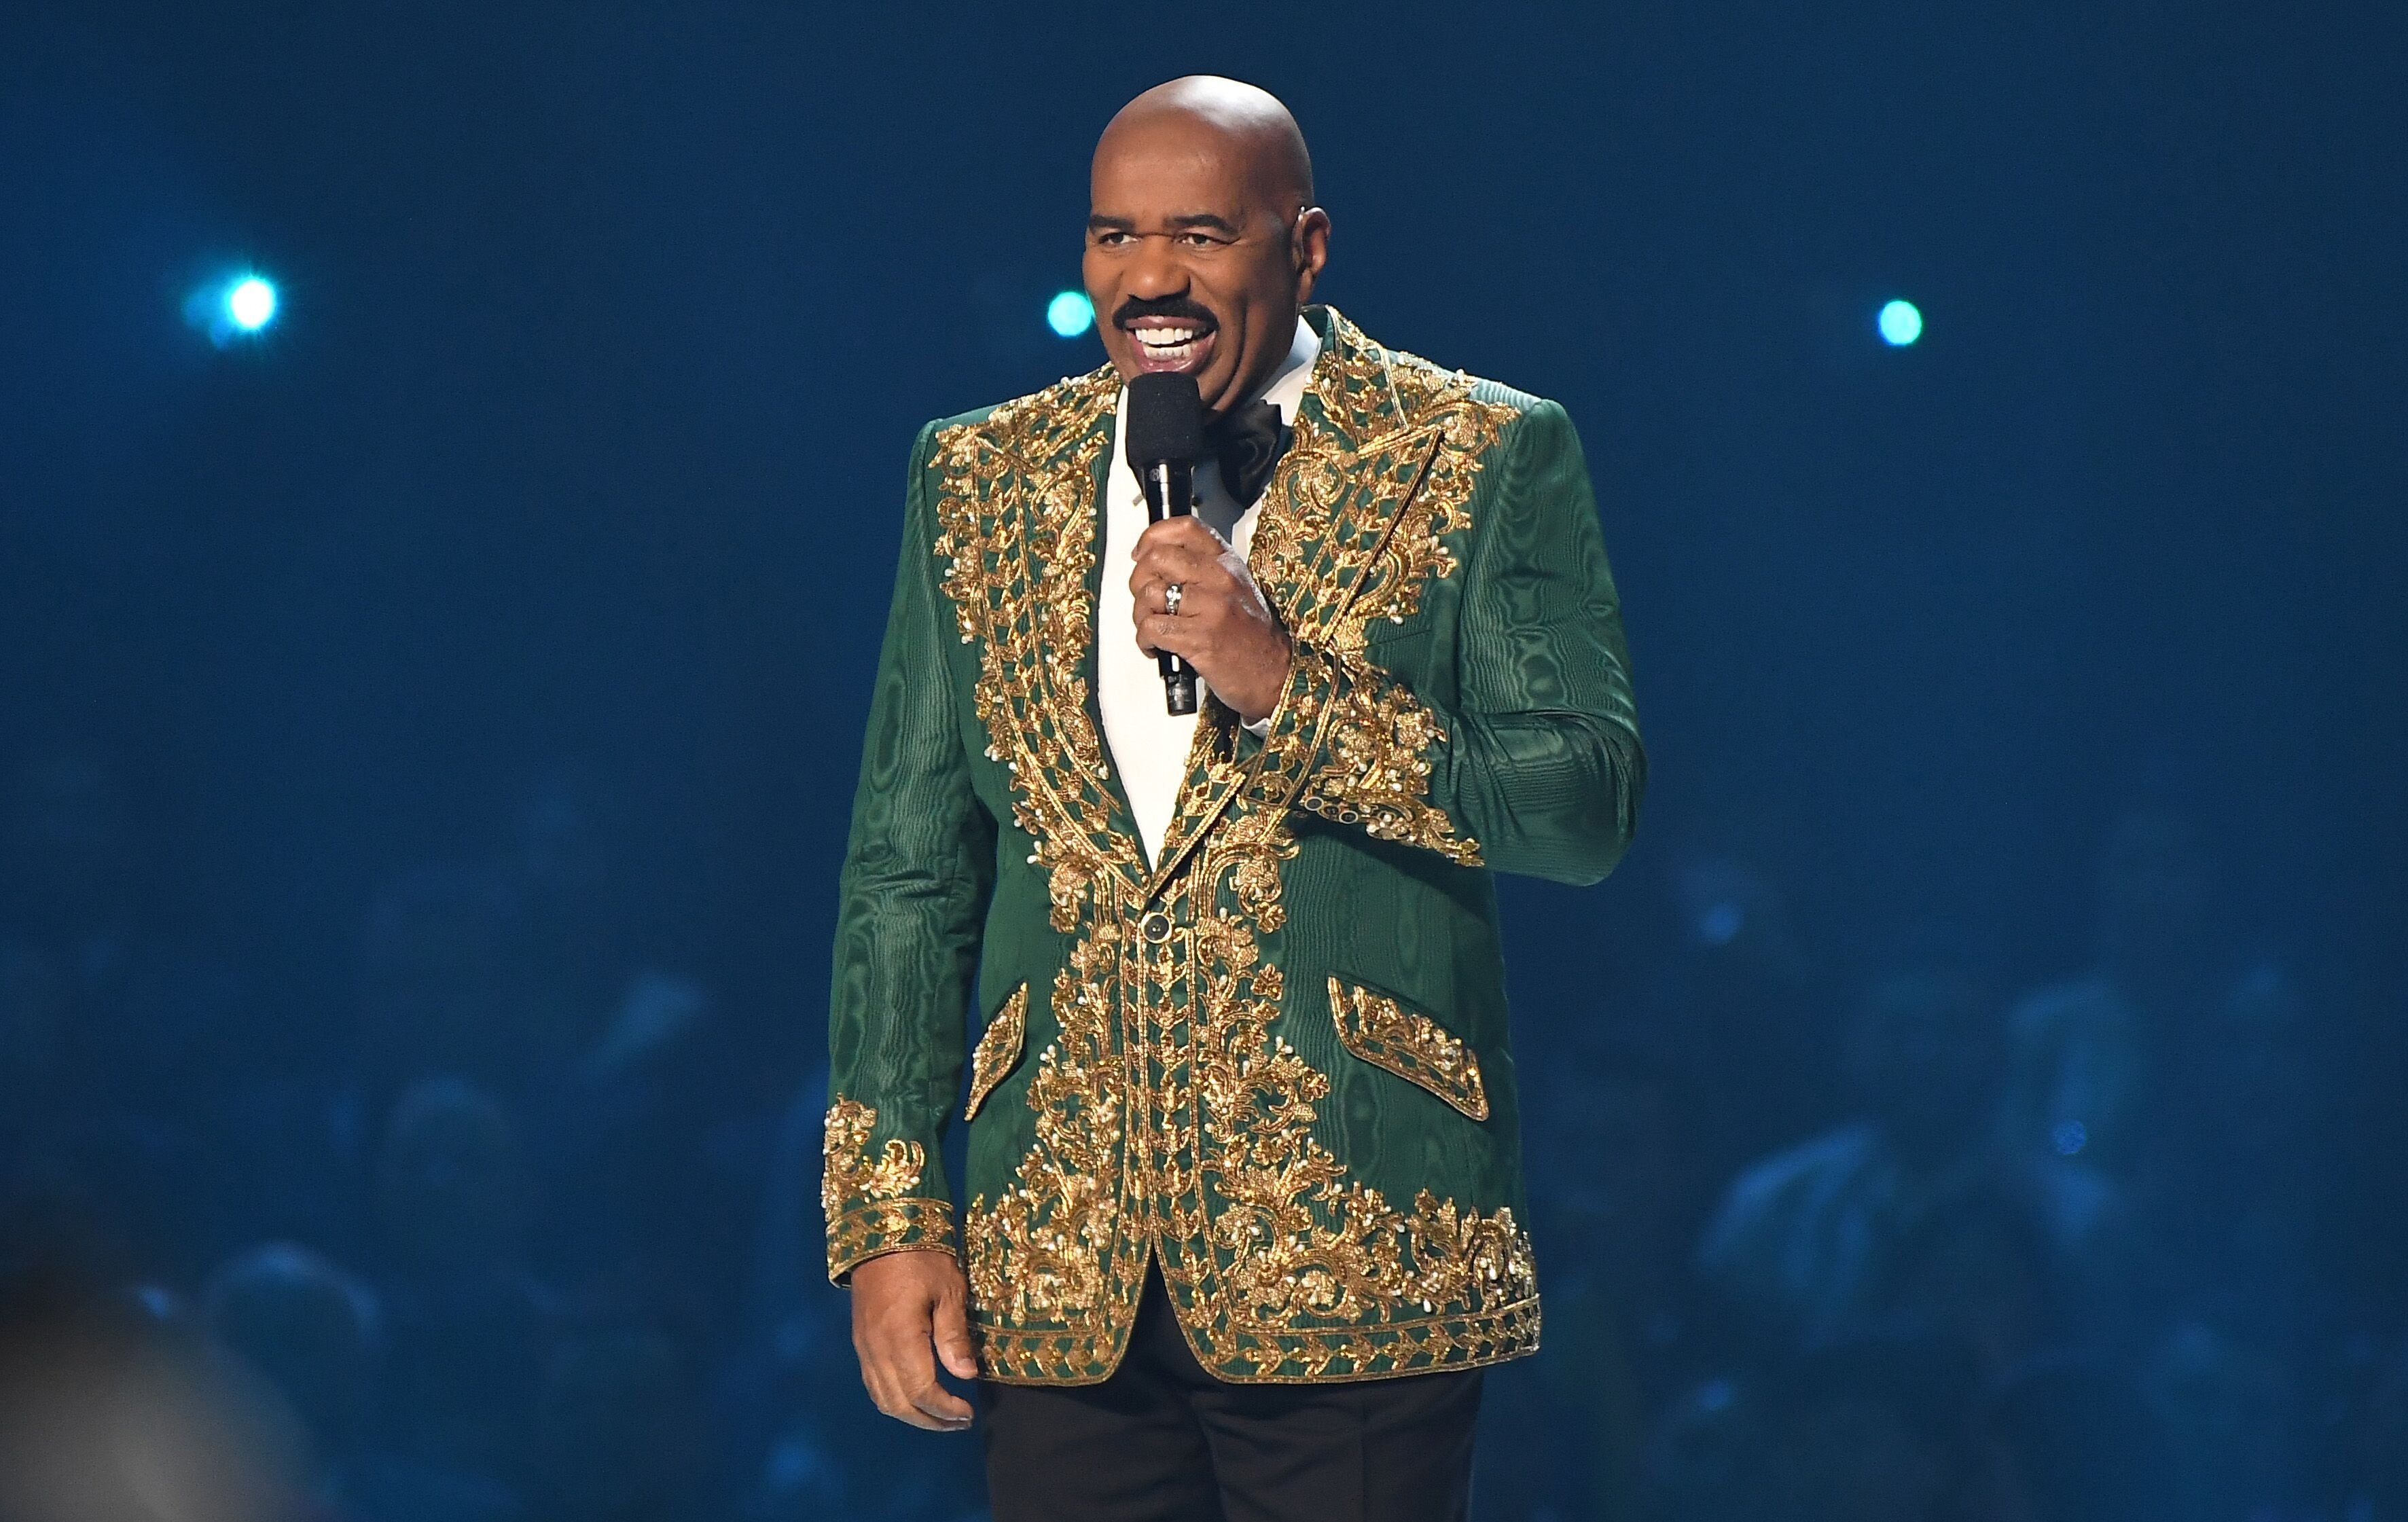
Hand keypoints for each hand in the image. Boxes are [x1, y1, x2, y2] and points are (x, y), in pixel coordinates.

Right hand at [849, 1250, 977, 1430]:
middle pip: (899, 1403)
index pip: (922, 1391)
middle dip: (930, 1420)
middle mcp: (876, 1349)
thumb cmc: (921, 1256)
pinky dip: (894, 1399)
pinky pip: (873, 1383)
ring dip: (910, 1414)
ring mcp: (864, 1347)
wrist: (879, 1231)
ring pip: (882, 1398)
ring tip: (939, 1416)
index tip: (969, 1412)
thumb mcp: (948, 1290)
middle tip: (958, 1422)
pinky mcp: (860, 1341)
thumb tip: (966, 1375)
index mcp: (900, 1337)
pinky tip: (914, 1396)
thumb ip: (954, 1335)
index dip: (946, 1409)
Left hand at [1130, 516, 1290, 721]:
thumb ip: (1203, 571)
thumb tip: (1157, 565)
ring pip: (1150, 593)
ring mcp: (1211, 607)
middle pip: (1157, 558)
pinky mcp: (1200, 638)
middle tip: (1145, 600)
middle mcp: (1220, 578)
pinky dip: (1144, 639)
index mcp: (1227, 563)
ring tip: (1152, 627)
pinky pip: (1151, 627)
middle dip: (1138, 580)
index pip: (1184, 528)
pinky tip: (1155, 647)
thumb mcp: (1236, 589)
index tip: (1141, 554)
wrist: (1277, 674)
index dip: (1152, 537)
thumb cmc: (1252, 636)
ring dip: (1140, 614)